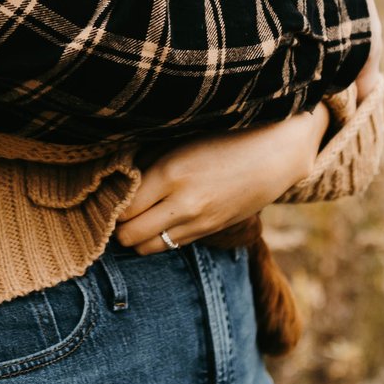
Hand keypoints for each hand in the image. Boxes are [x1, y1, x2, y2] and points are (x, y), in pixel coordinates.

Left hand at [115, 108, 323, 253]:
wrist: (275, 153)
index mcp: (170, 174)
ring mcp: (198, 222)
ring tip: (136, 218)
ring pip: (148, 247)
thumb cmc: (225, 135)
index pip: (123, 208)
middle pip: (130, 235)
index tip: (108, 195)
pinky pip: (171, 246)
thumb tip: (117, 178)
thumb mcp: (180, 139)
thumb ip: (148, 160)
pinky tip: (159, 221)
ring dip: (137, 236)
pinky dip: (158, 238)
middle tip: (118, 210)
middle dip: (119, 226)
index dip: (110, 205)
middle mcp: (182, 204)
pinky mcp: (210, 232)